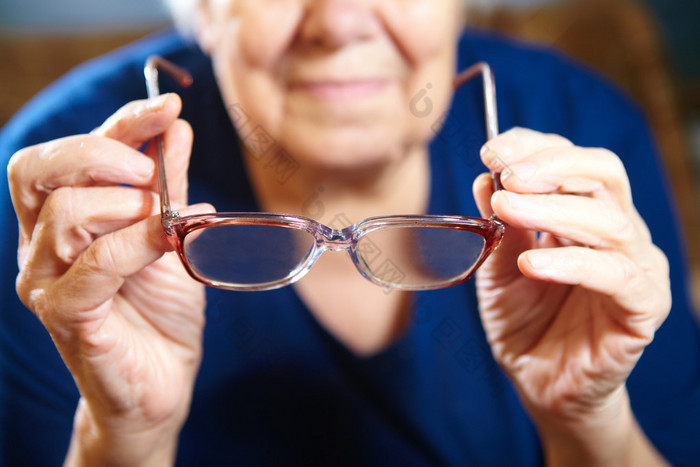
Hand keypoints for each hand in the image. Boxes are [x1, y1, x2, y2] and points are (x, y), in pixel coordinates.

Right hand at [8, 94, 211, 464]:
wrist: (163, 380)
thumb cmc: (163, 309)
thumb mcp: (172, 235)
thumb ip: (168, 186)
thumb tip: (175, 129)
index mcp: (62, 218)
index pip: (69, 153)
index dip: (119, 122)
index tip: (169, 106)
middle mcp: (41, 244)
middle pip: (41, 169)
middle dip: (105, 154)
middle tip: (153, 173)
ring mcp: (45, 281)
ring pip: (64, 213)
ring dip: (125, 205)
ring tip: (164, 220)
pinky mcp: (65, 316)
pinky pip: (90, 266)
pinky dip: (134, 243)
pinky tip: (166, 238)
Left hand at [473, 128, 669, 464]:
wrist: (541, 384)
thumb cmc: (524, 323)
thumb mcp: (498, 269)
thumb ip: (497, 227)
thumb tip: (485, 178)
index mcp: (584, 215)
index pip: (572, 161)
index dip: (534, 148)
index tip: (491, 150)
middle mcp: (616, 233)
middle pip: (603, 175)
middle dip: (552, 165)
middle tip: (507, 174)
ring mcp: (635, 268)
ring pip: (608, 220)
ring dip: (553, 208)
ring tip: (506, 208)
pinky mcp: (642, 308)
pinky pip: (615, 276)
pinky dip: (571, 263)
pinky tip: (532, 264)